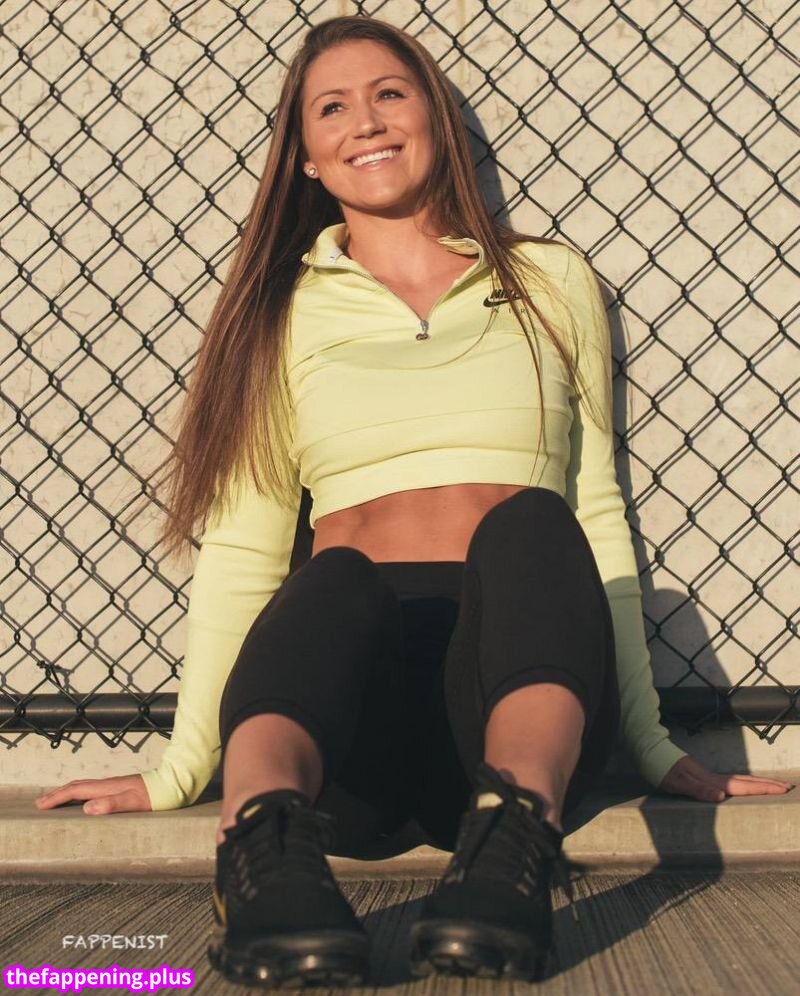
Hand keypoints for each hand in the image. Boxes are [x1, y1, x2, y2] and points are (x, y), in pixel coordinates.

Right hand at [34, 774, 151, 815]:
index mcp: (108, 787)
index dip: (57, 798)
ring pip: (86, 786)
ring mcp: (116, 785)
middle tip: (41, 803)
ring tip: (57, 800)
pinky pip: (95, 790)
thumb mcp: (135, 802)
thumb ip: (112, 804)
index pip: (76, 791)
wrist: (175, 782)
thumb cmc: (157, 795)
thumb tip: (87, 808)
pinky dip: (82, 794)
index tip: (40, 806)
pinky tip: (86, 801)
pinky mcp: (123, 788)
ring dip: (68, 792)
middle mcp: (110, 784)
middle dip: (57, 794)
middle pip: (77, 786)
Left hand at [659, 755, 793, 801]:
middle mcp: (715, 779)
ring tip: (775, 786)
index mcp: (714, 782)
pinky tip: (747, 787)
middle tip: (790, 786)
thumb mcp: (679, 782)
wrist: (652, 755)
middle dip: (769, 785)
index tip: (784, 789)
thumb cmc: (664, 771)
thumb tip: (720, 795)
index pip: (744, 786)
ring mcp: (711, 777)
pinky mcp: (705, 777)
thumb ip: (698, 789)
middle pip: (748, 781)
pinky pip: (732, 782)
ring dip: (760, 784)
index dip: (765, 788)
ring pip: (742, 780)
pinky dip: (746, 784)